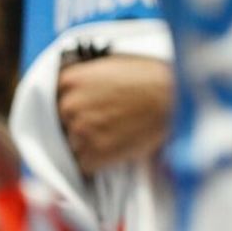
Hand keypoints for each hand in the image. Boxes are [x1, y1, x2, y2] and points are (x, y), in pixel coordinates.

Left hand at [56, 54, 173, 176]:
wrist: (177, 101)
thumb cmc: (153, 80)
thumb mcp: (111, 66)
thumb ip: (86, 78)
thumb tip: (74, 92)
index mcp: (69, 80)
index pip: (54, 99)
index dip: (72, 107)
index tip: (84, 110)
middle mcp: (68, 105)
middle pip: (62, 123)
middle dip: (80, 125)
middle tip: (106, 122)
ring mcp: (79, 131)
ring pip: (72, 145)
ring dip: (89, 144)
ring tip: (116, 134)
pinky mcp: (92, 154)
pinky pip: (84, 164)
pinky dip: (98, 161)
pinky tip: (117, 148)